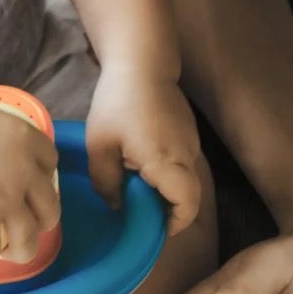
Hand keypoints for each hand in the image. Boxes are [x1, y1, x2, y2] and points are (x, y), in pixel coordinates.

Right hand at [0, 93, 61, 275]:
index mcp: (25, 140)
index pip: (51, 163)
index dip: (44, 177)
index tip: (31, 185)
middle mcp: (24, 173)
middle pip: (51, 208)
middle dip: (42, 220)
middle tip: (25, 223)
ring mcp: (6, 201)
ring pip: (29, 240)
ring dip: (21, 250)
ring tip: (5, 253)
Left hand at [80, 64, 203, 233]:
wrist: (141, 62)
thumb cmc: (117, 103)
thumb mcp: (100, 146)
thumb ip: (106, 182)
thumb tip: (117, 206)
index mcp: (167, 162)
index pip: (186, 205)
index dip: (175, 224)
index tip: (154, 230)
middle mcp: (187, 155)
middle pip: (188, 196)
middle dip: (168, 211)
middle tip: (140, 214)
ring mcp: (192, 143)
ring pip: (185, 180)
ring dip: (166, 191)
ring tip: (136, 189)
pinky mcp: (188, 132)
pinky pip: (182, 163)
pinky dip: (167, 173)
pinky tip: (141, 165)